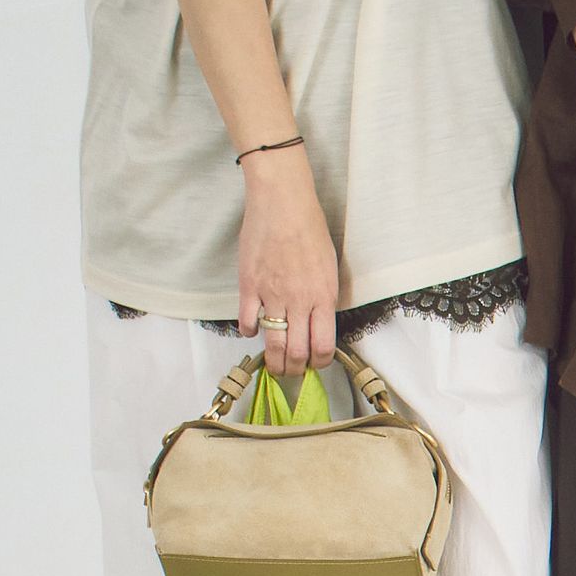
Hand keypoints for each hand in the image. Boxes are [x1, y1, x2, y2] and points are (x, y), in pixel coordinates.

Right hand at [238, 149, 338, 374]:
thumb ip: (323, 296)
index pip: (323, 345)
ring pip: (272, 343)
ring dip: (273, 361)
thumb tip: (319, 320)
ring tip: (274, 366)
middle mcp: (299, 301)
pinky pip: (246, 320)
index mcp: (323, 297)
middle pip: (297, 352)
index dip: (319, 362)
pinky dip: (248, 331)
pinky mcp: (248, 285)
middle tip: (292, 373)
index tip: (316, 365)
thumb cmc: (310, 229)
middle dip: (295, 370)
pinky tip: (251, 331)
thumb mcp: (329, 267)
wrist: (283, 203)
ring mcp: (271, 295)